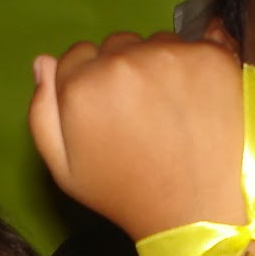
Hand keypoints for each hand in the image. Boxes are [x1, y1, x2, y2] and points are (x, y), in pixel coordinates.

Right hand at [29, 31, 247, 239]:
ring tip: (171, 111)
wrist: (194, 212)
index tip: (108, 113)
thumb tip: (43, 62)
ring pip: (155, 43)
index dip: (89, 84)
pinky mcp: (211, 57)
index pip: (76, 56)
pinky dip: (194, 67)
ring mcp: (171, 56)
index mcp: (82, 86)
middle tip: (141, 115)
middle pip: (117, 45)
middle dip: (123, 71)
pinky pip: (194, 45)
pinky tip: (197, 103)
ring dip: (159, 66)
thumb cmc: (124, 195)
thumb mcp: (64, 170)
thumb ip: (42, 114)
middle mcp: (123, 61)